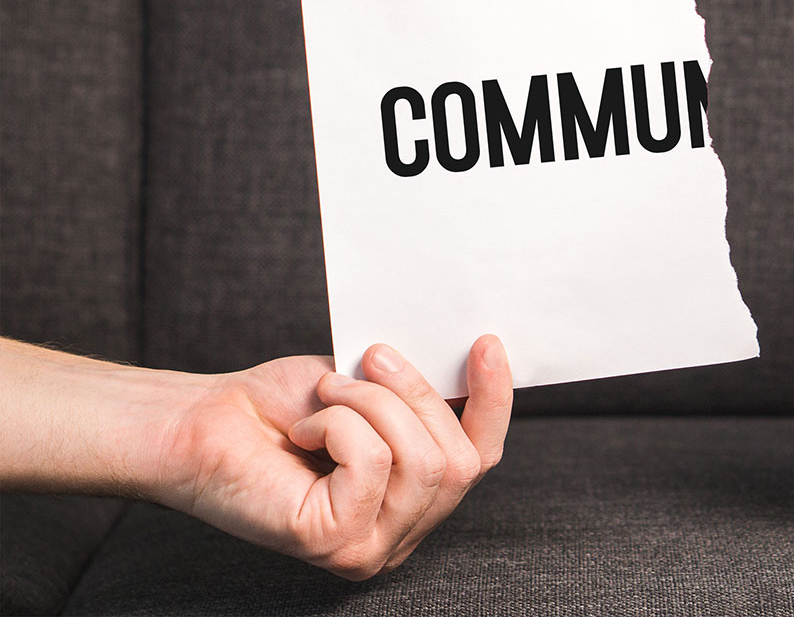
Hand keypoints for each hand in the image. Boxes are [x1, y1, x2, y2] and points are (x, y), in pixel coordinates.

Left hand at [154, 337, 510, 578]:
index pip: (481, 459)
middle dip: (416, 394)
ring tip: (329, 392)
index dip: (493, 402)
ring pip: (423, 462)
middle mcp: (400, 535)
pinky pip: (374, 465)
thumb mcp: (369, 388)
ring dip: (373, 404)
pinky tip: (306, 430)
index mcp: (414, 499)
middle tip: (370, 358)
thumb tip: (469, 365)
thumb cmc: (277, 407)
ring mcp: (372, 548)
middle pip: (460, 460)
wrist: (201, 423)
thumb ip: (419, 393)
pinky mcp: (337, 544)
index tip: (485, 344)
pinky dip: (340, 426)